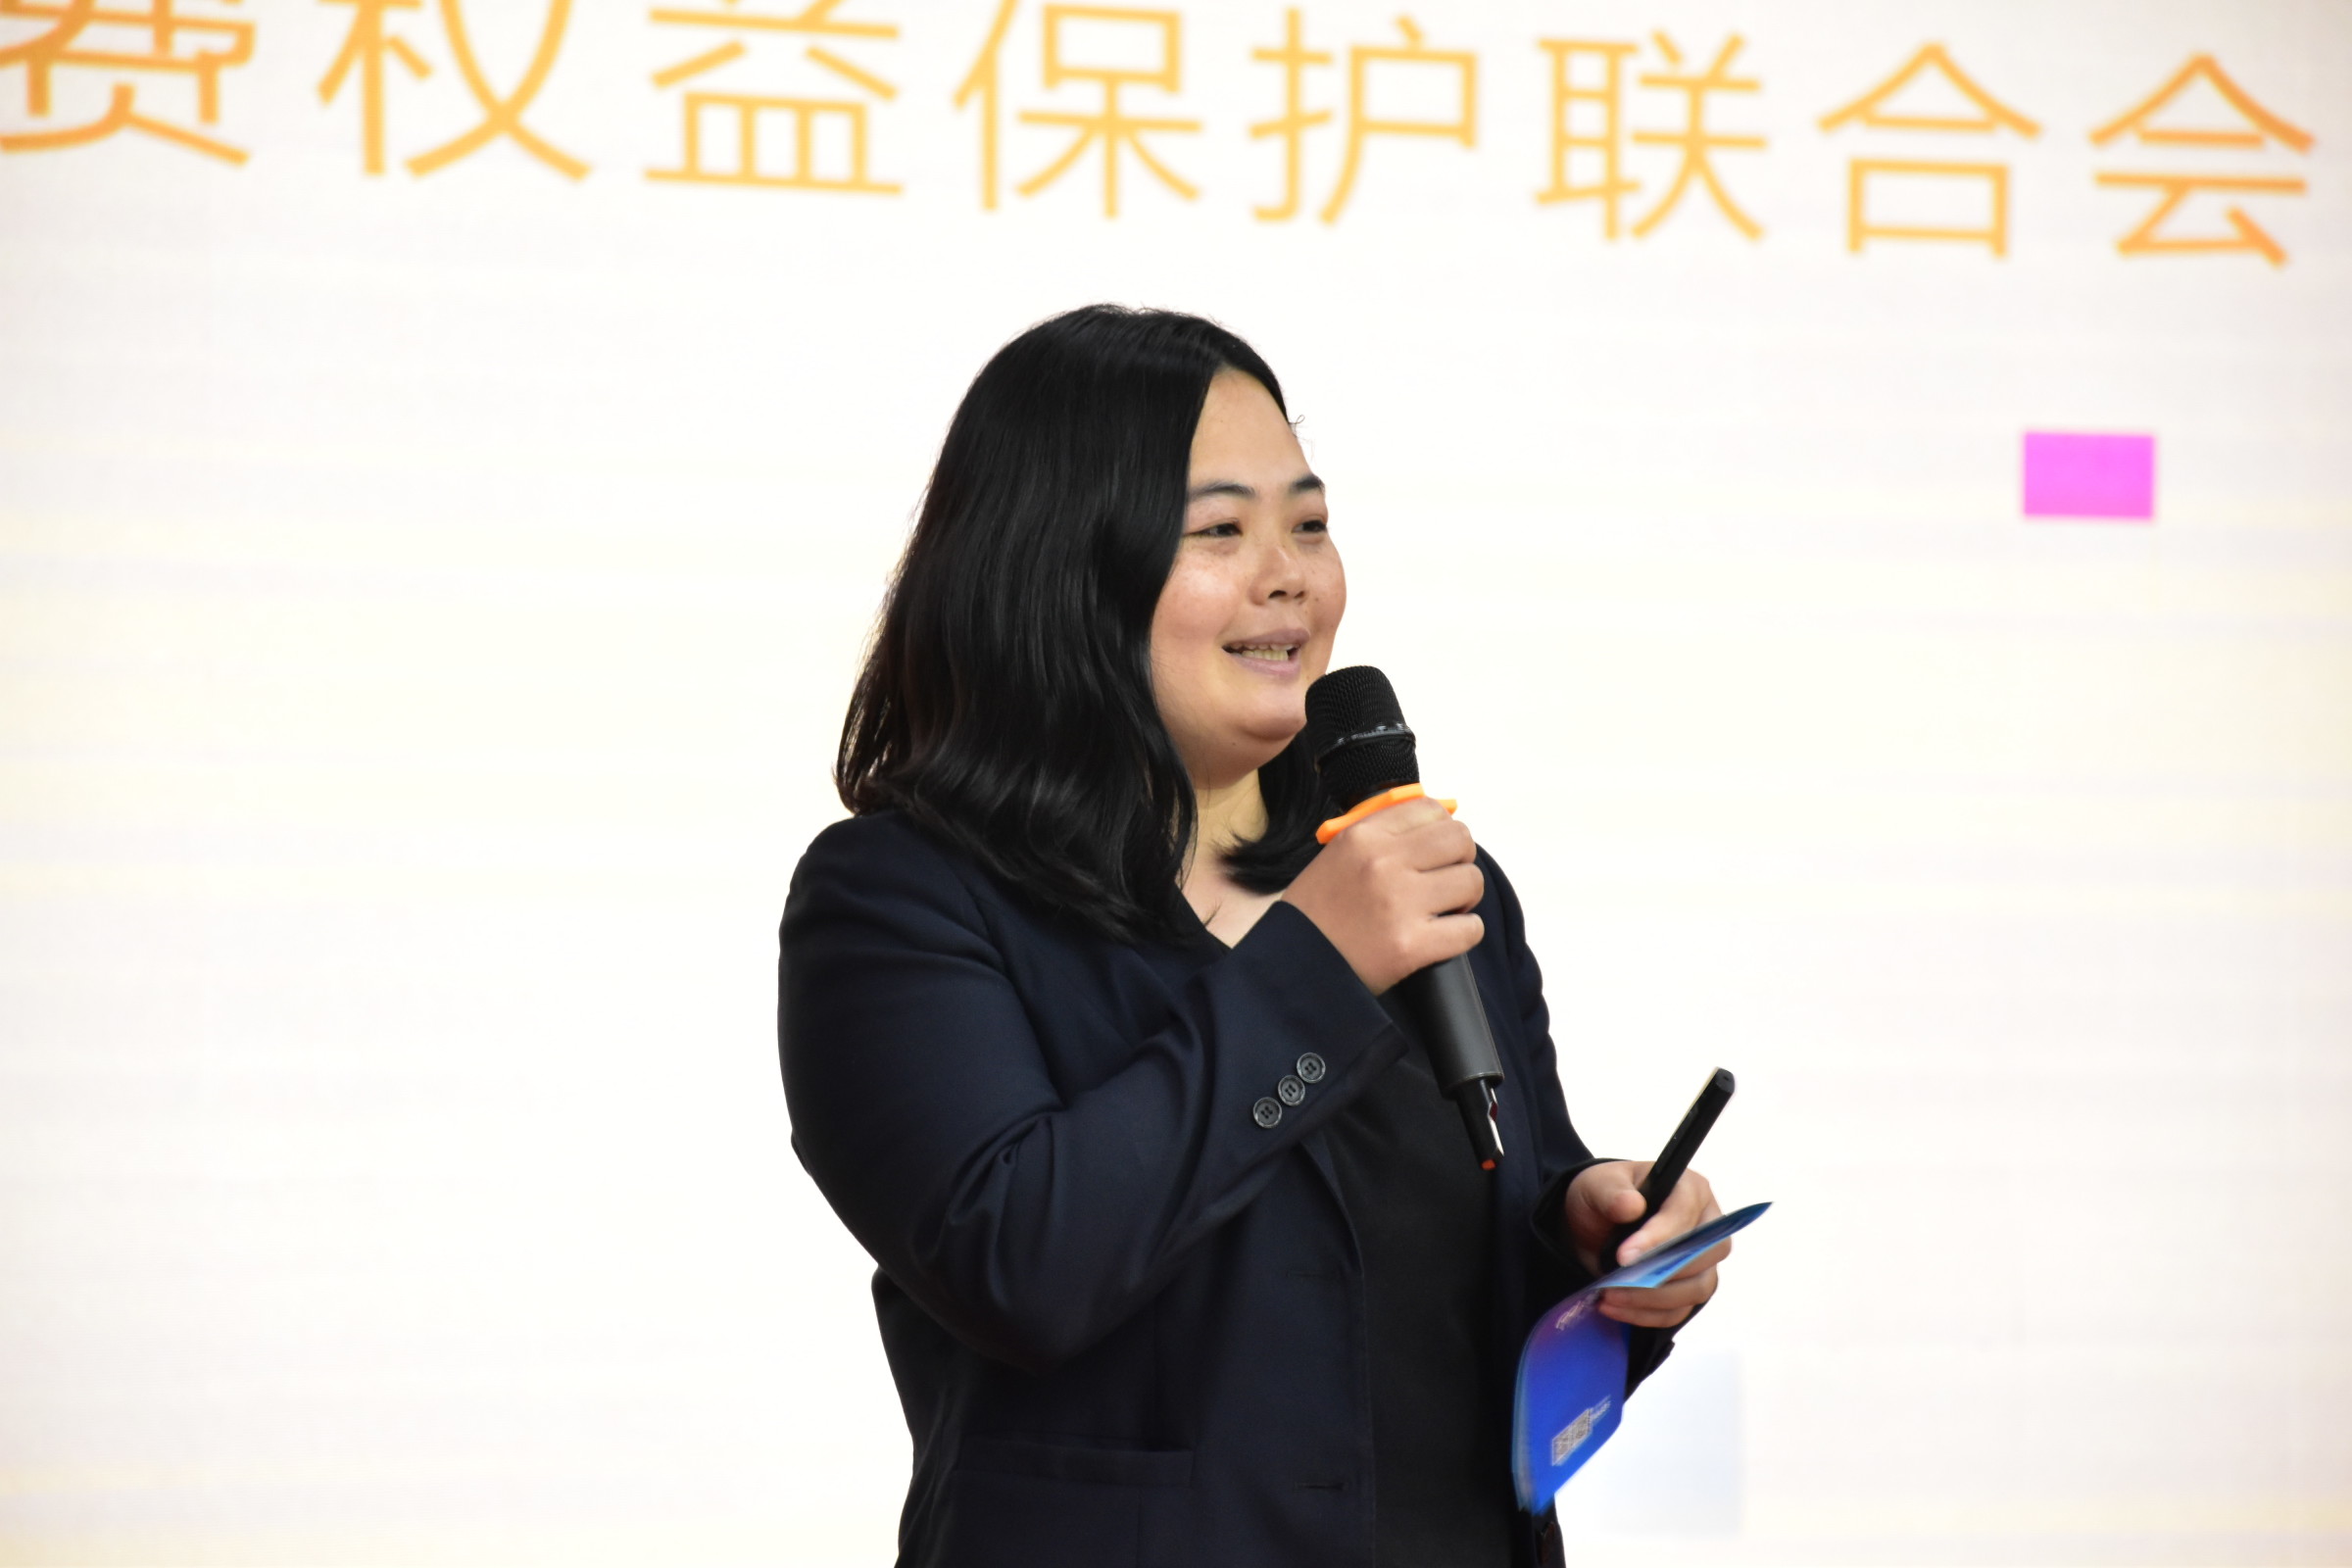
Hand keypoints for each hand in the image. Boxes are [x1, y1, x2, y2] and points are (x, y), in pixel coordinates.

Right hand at [1279, 799, 1482, 993]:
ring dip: (1464, 899)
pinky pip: (1470, 928)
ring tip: (1441, 911)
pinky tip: (1441, 937)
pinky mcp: (1412, 945)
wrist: (1293, 969)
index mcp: (1363, 836)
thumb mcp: (1337, 856)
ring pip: (1471, 882)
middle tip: (1445, 881)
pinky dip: (1463, 933)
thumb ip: (1382, 837)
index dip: (1442, 830)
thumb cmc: (1316, 914)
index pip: (1431, 809)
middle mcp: (1383, 863)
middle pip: (1459, 840)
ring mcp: (1399, 904)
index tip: (1437, 850)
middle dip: (1461, 861)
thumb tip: (1436, 825)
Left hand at [1563, 1161, 1725, 1328]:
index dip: (1659, 1237)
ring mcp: (1702, 1261)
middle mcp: (1706, 1225)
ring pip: (1697, 1289)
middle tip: (1617, 1282)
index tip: (1625, 1257)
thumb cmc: (1603, 1196)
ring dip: (1652, 1299)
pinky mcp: (1688, 1289)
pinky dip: (1646, 1315)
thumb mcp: (1597, 1185)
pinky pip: (1678, 1311)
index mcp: (1690, 1189)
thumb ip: (1612, 1192)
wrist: (1591, 1223)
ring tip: (1610, 1296)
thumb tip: (1631, 1205)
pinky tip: (1614, 1308)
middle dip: (1660, 1274)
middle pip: (1705, 1256)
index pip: (1685, 1214)